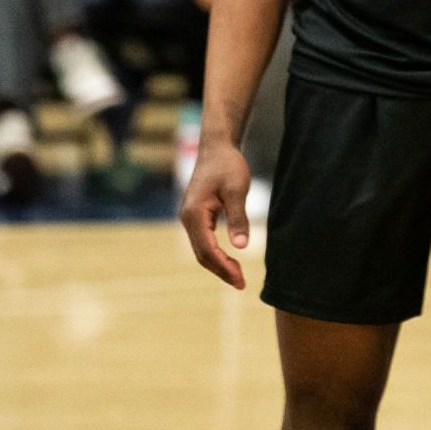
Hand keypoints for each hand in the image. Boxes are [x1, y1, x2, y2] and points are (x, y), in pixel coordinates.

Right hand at [179, 138, 252, 288]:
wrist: (217, 146)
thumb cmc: (227, 164)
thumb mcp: (237, 190)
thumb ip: (238, 218)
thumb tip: (242, 246)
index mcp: (194, 214)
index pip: (208, 250)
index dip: (224, 267)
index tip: (240, 280)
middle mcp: (188, 218)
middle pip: (202, 255)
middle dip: (221, 270)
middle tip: (241, 283)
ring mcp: (190, 217)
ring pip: (202, 249)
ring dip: (218, 264)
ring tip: (237, 276)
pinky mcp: (197, 215)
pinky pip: (204, 241)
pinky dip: (216, 253)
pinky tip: (229, 259)